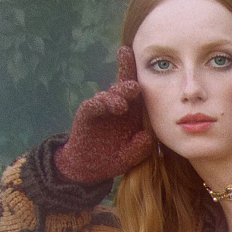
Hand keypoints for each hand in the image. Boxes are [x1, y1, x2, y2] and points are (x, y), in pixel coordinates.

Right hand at [54, 46, 152, 184]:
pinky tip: (102, 106)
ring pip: (107, 97)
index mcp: (131, 113)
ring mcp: (100, 109)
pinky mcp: (86, 115)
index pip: (134, 92)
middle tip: (134, 88)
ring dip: (114, 98)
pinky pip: (91, 106)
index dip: (136, 75)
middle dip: (127, 87)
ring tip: (121, 106)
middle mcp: (116, 107)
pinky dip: (97, 105)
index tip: (140, 62)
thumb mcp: (129, 158)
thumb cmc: (113, 159)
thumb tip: (146, 137)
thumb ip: (139, 150)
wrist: (90, 169)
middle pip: (122, 89)